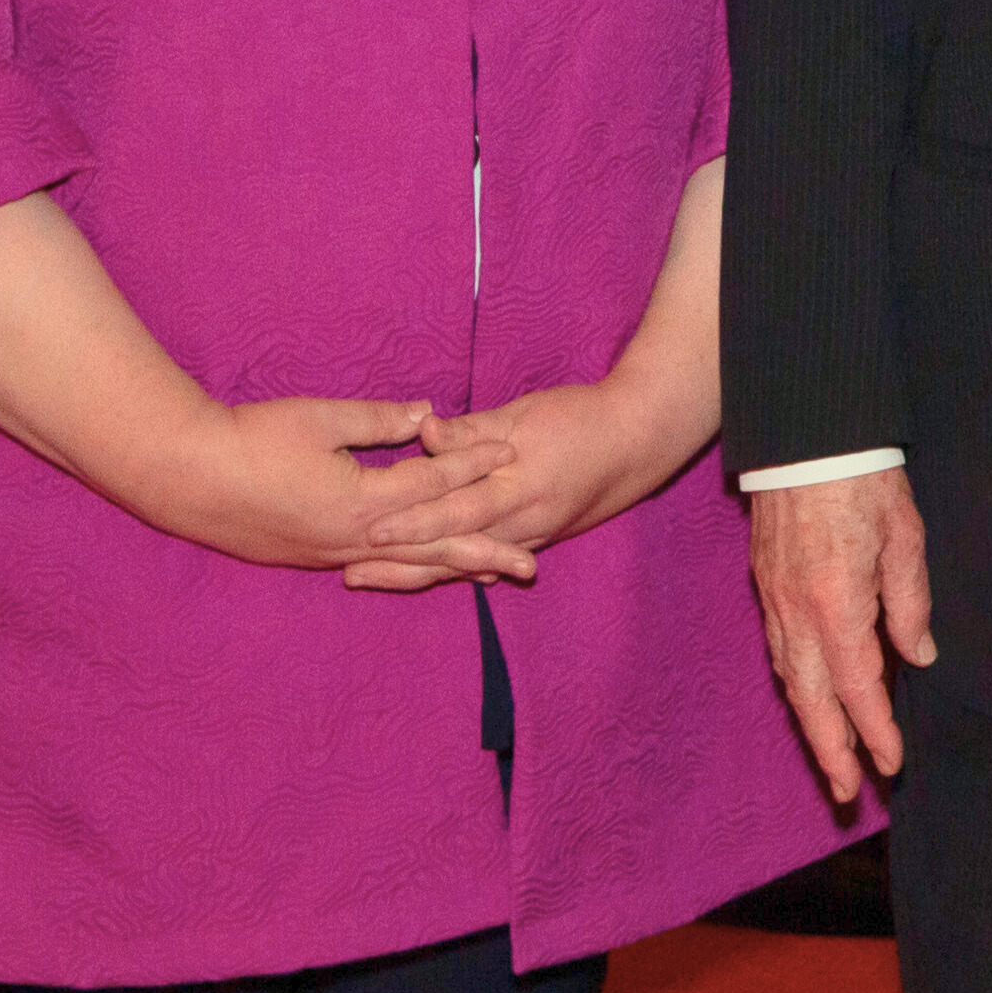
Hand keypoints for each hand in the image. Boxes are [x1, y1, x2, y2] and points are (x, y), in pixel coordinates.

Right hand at [141, 396, 532, 581]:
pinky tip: (420, 570)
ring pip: (404, 564)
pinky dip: (405, 570)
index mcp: (361, 502)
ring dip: (448, 568)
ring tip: (490, 577)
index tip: (510, 453)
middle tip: (531, 564)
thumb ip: (378, 420)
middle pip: (432, 546)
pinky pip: (373, 567)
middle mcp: (353, 538)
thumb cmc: (250, 438)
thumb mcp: (320, 418)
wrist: (184, 476)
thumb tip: (427, 416)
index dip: (472, 464)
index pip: (431, 484)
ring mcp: (330, 553)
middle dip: (483, 552)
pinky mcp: (309, 557)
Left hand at [350, 375, 715, 591]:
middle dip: (401, 563)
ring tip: (374, 579)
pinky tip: (431, 578)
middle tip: (350, 572)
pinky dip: (457, 572)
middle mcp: (523, 520)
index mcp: (517, 484)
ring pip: (467, 563)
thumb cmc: (581, 415)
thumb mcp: (524, 412)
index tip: (368, 530)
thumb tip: (423, 432)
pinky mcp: (538, 538)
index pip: (455, 508)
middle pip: (452, 549)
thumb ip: (472, 430)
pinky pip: (489, 561)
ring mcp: (532, 535)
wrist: (641, 438)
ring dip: (420, 572)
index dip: (411, 522)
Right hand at [749, 467, 934, 804]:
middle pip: (811, 698)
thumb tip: (917, 656)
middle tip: (848, 792)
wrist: (805, 432)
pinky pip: (778, 649)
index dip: (875, 730)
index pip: (859, 685)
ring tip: (831, 759)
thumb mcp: (905, 535)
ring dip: (810, 724)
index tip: (892, 763)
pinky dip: (794, 685)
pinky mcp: (764, 583)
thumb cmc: (863, 477)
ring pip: (789, 679)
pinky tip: (809, 697)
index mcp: (837, 601)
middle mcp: (797, 610)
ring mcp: (774, 598)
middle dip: (830, 750)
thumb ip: (910, 601)